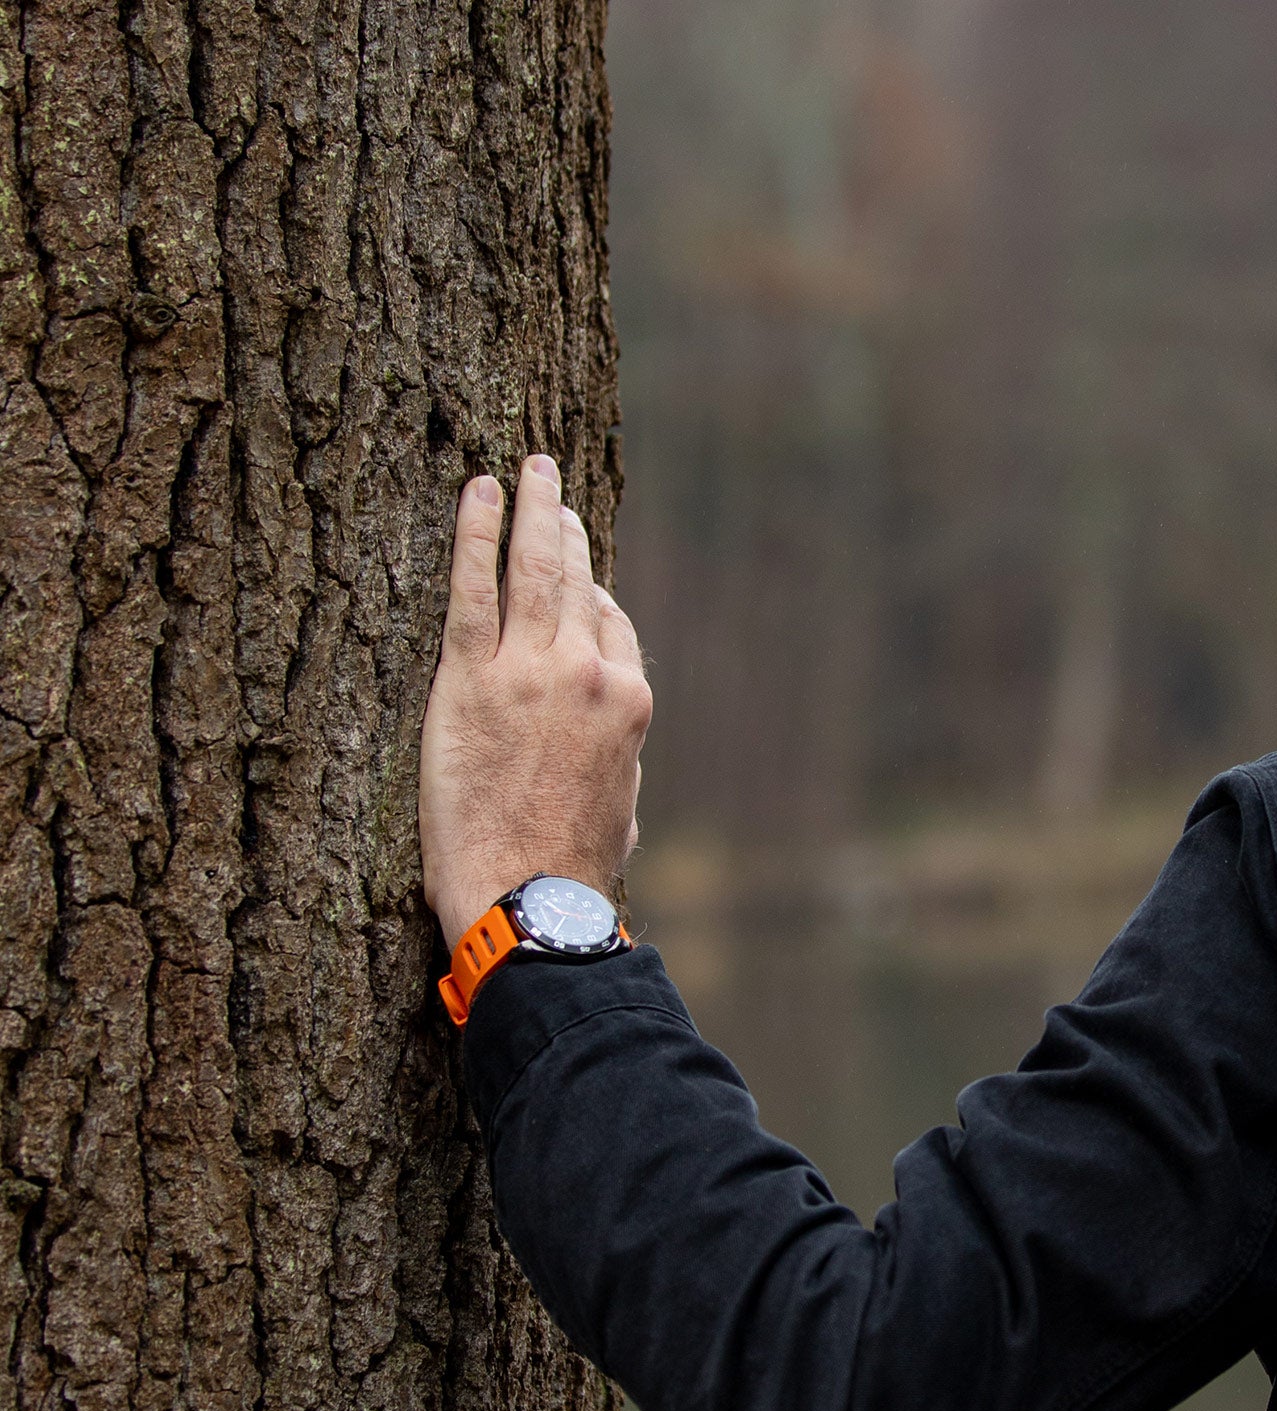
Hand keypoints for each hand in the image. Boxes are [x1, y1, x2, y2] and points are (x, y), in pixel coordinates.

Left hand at [421, 456, 651, 949]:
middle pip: (578, 583)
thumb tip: (614, 762)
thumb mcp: (620, 813)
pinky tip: (476, 493)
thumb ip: (617, 765)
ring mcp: (531, 670)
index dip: (593, 594)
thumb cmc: (572, 871)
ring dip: (532, 510)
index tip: (580, 573)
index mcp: (629, 705)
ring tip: (527, 470)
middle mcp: (589, 674)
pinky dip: (475, 534)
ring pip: (533, 570)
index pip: (614, 626)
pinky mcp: (472, 679)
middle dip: (566, 529)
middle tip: (553, 489)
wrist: (533, 899)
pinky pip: (472, 589)